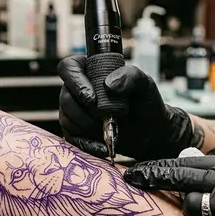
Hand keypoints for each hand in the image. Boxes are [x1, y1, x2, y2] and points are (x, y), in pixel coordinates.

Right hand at [57, 55, 192, 159]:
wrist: (150, 131)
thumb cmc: (145, 102)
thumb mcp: (145, 84)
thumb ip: (130, 77)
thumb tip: (108, 84)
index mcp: (90, 69)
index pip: (69, 67)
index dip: (75, 82)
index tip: (92, 99)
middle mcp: (78, 88)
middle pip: (65, 96)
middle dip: (81, 112)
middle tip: (102, 119)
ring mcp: (76, 110)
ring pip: (66, 118)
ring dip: (85, 128)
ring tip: (106, 132)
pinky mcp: (78, 130)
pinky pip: (71, 138)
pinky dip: (86, 144)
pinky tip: (102, 148)